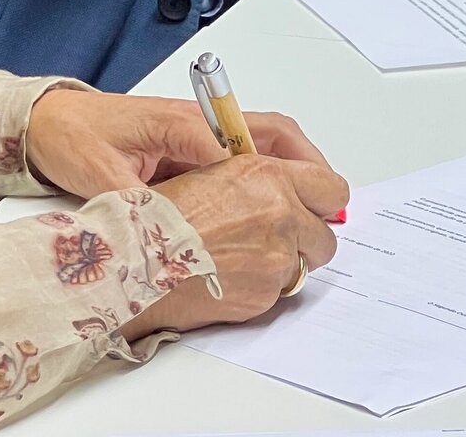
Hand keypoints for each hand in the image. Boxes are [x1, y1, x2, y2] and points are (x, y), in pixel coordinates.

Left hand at [26, 89, 330, 196]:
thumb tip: (160, 229)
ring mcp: (205, 130)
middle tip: (331, 196)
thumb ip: (130, 198)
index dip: (269, 172)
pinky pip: (250, 153)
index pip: (238, 143)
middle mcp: (202, 121)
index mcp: (180, 122)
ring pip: (267, 141)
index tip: (291, 201)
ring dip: (298, 165)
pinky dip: (278, 171)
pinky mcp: (201, 144)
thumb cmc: (74, 137)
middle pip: (271, 131)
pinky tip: (285, 200)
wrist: (52, 120)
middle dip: (307, 162)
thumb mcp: (96, 171)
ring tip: (321, 199)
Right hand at [123, 155, 349, 335]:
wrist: (134, 260)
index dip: (324, 202)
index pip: (331, 187)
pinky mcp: (266, 292)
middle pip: (326, 234)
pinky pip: (277, 291)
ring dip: (282, 264)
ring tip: (241, 258)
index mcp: (269, 175)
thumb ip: (261, 179)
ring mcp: (276, 256)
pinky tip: (228, 276)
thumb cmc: (160, 216)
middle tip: (279, 239)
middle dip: (307, 238)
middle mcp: (280, 213)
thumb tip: (288, 190)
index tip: (317, 209)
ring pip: (304, 265)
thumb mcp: (215, 173)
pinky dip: (260, 287)